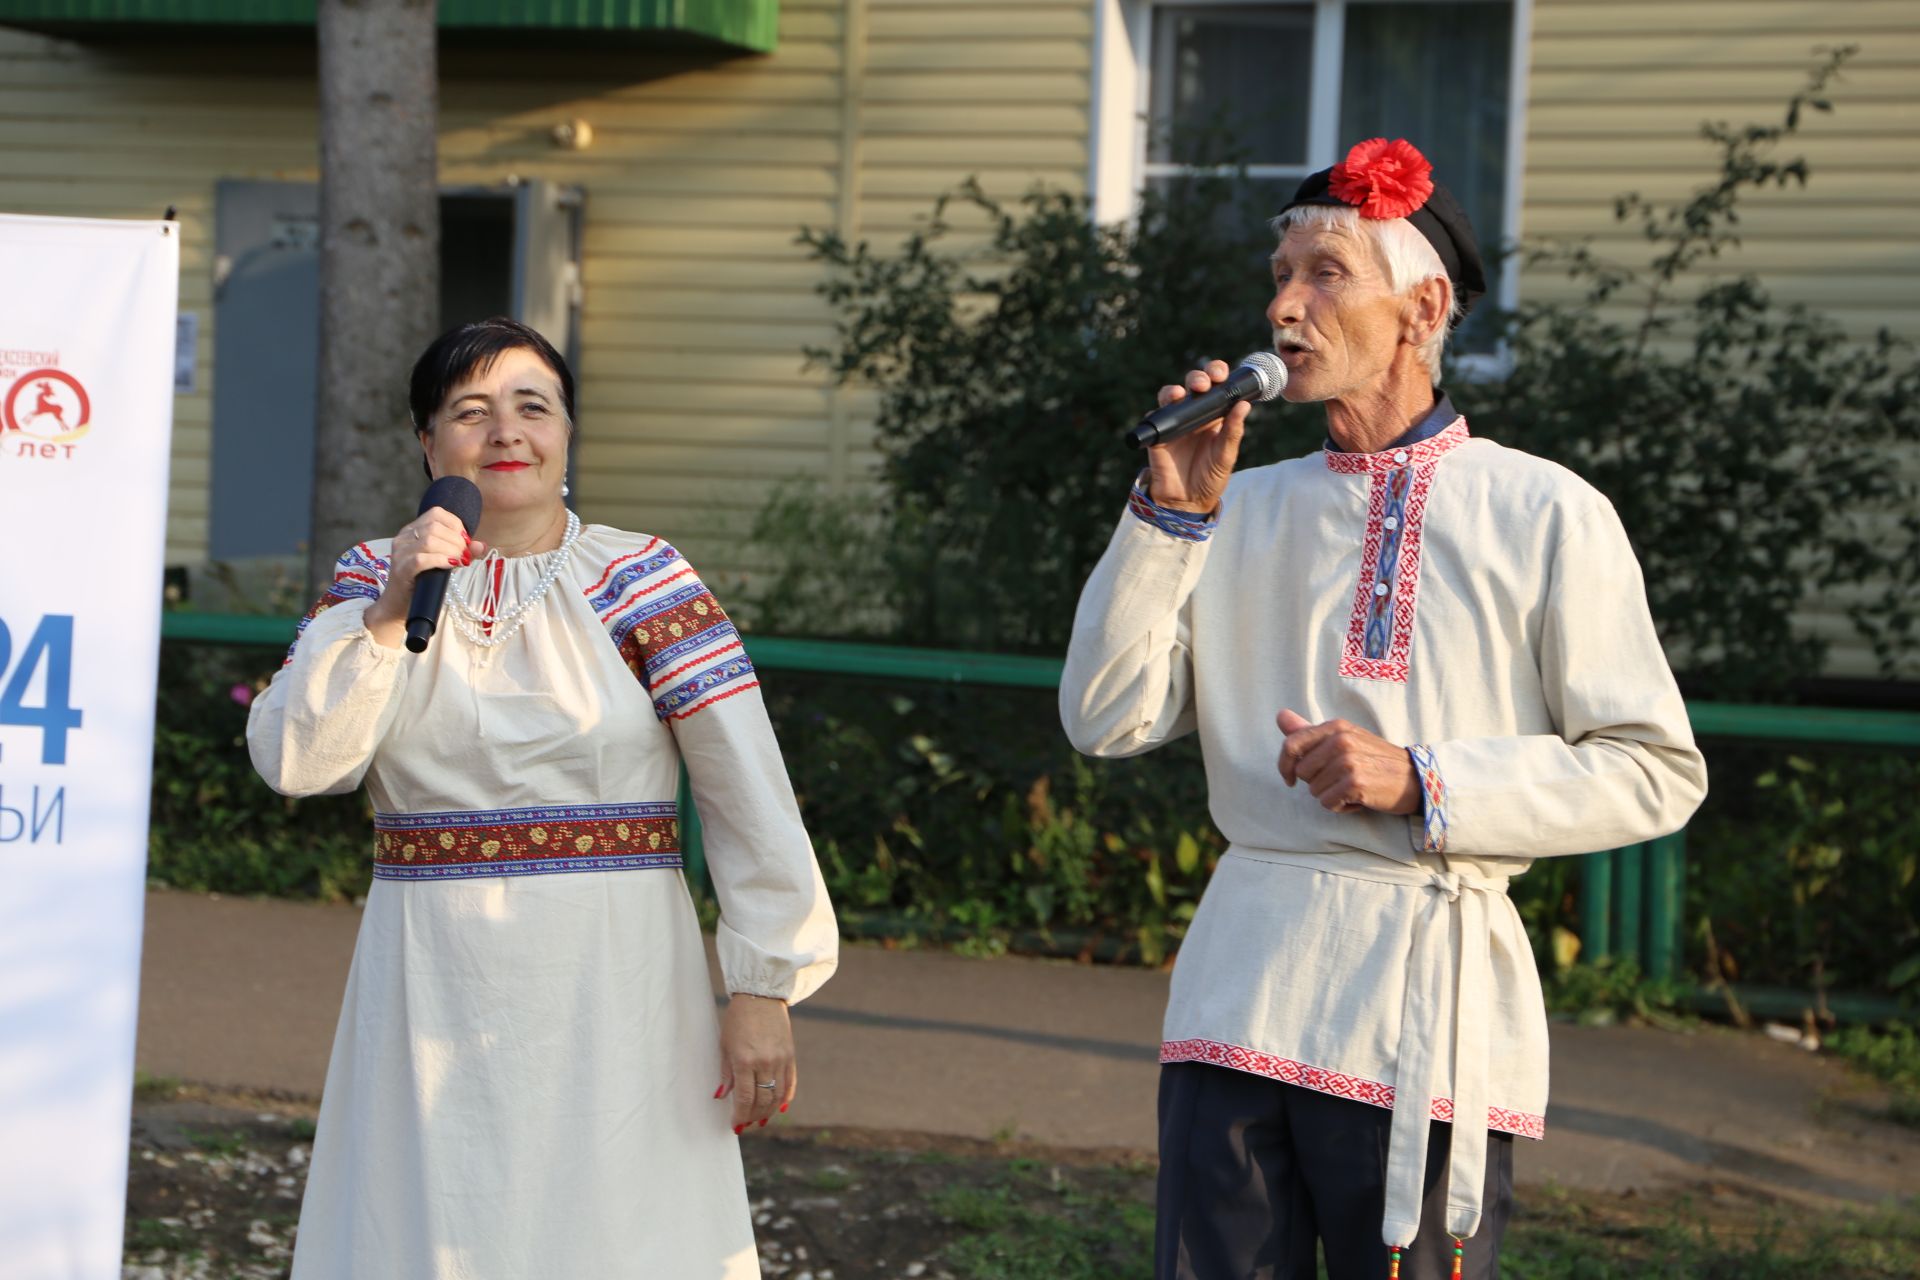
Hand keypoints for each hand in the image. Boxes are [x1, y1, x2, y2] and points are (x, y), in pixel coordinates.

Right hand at [362, 510, 485, 646]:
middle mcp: (403, 537)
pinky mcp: (401, 570)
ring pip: (429, 541)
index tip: (465, 542)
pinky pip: (421, 559)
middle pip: (435, 527)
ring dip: (451, 550)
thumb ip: (462, 552)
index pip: (436, 513)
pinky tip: (451, 565)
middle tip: (464, 556)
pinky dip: (440, 560)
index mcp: (412, 530)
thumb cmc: (423, 581)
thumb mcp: (445, 562)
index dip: (456, 525)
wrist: (399, 606)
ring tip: (459, 562)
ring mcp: (400, 553)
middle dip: (457, 541)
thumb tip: (481, 546)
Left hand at [716, 993, 794, 1134]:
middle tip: (745, 1124)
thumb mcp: (725, 1045)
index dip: (740, 1116)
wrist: (761, 996)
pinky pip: (790, 1084)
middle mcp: (765, 1062)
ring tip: (760, 1120)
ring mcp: (780, 1060)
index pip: (745, 1098)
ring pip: (778, 1096)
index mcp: (745, 1060)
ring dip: (769, 1112)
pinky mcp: (790, 1056)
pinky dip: (785, 1099)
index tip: (735, 1125)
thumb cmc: (738, 1019)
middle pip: (763, 1101)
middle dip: (753, 1117)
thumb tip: (722, 1097)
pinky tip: (779, 1108)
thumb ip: (726, 1073)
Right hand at [1145, 359, 1251, 515]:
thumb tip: (1245, 405)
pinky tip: (1161, 415)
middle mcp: (1194, 413)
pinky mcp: (1158, 434)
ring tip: (1179, 395)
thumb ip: (1233, 431)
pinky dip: (1156, 413)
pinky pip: (1154, 417)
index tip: (1220, 374)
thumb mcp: (1226, 456)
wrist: (1188, 502)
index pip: (1216, 385)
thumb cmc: (1211, 477)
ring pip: (1170, 395)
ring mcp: (1174, 422)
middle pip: (1192, 384)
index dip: (1216, 373)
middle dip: (1196, 377)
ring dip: (1173, 390)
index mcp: (1214, 414)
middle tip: (1202, 384)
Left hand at [1276, 708, 1419, 814]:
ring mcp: (1348, 761)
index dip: (1285, 765)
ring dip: (1331, 796)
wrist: (1415, 779)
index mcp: (1336, 727)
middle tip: (1342, 780)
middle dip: (1317, 783)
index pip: (1291, 745)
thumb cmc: (1375, 761)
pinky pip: (1328, 803)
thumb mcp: (1344, 739)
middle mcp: (1340, 740)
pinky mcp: (1355, 783)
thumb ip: (1310, 731)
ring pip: (1314, 791)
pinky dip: (1341, 807)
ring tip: (1353, 788)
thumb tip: (1281, 716)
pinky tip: (1359, 799)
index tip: (1290, 778)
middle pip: (1302, 772)